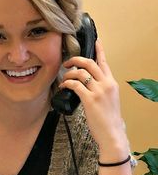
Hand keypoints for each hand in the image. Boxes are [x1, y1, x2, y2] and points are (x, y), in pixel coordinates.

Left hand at [59, 40, 128, 159]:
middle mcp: (107, 84)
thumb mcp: (110, 100)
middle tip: (67, 63)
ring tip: (64, 79)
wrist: (112, 134)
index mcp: (112, 83)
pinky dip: (66, 84)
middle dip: (76, 60)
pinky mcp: (90, 99)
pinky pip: (75, 85)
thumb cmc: (109, 119)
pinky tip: (62, 87)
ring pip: (81, 73)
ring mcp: (99, 91)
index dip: (99, 50)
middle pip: (90, 63)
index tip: (96, 40)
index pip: (104, 63)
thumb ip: (102, 89)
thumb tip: (89, 83)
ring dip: (69, 74)